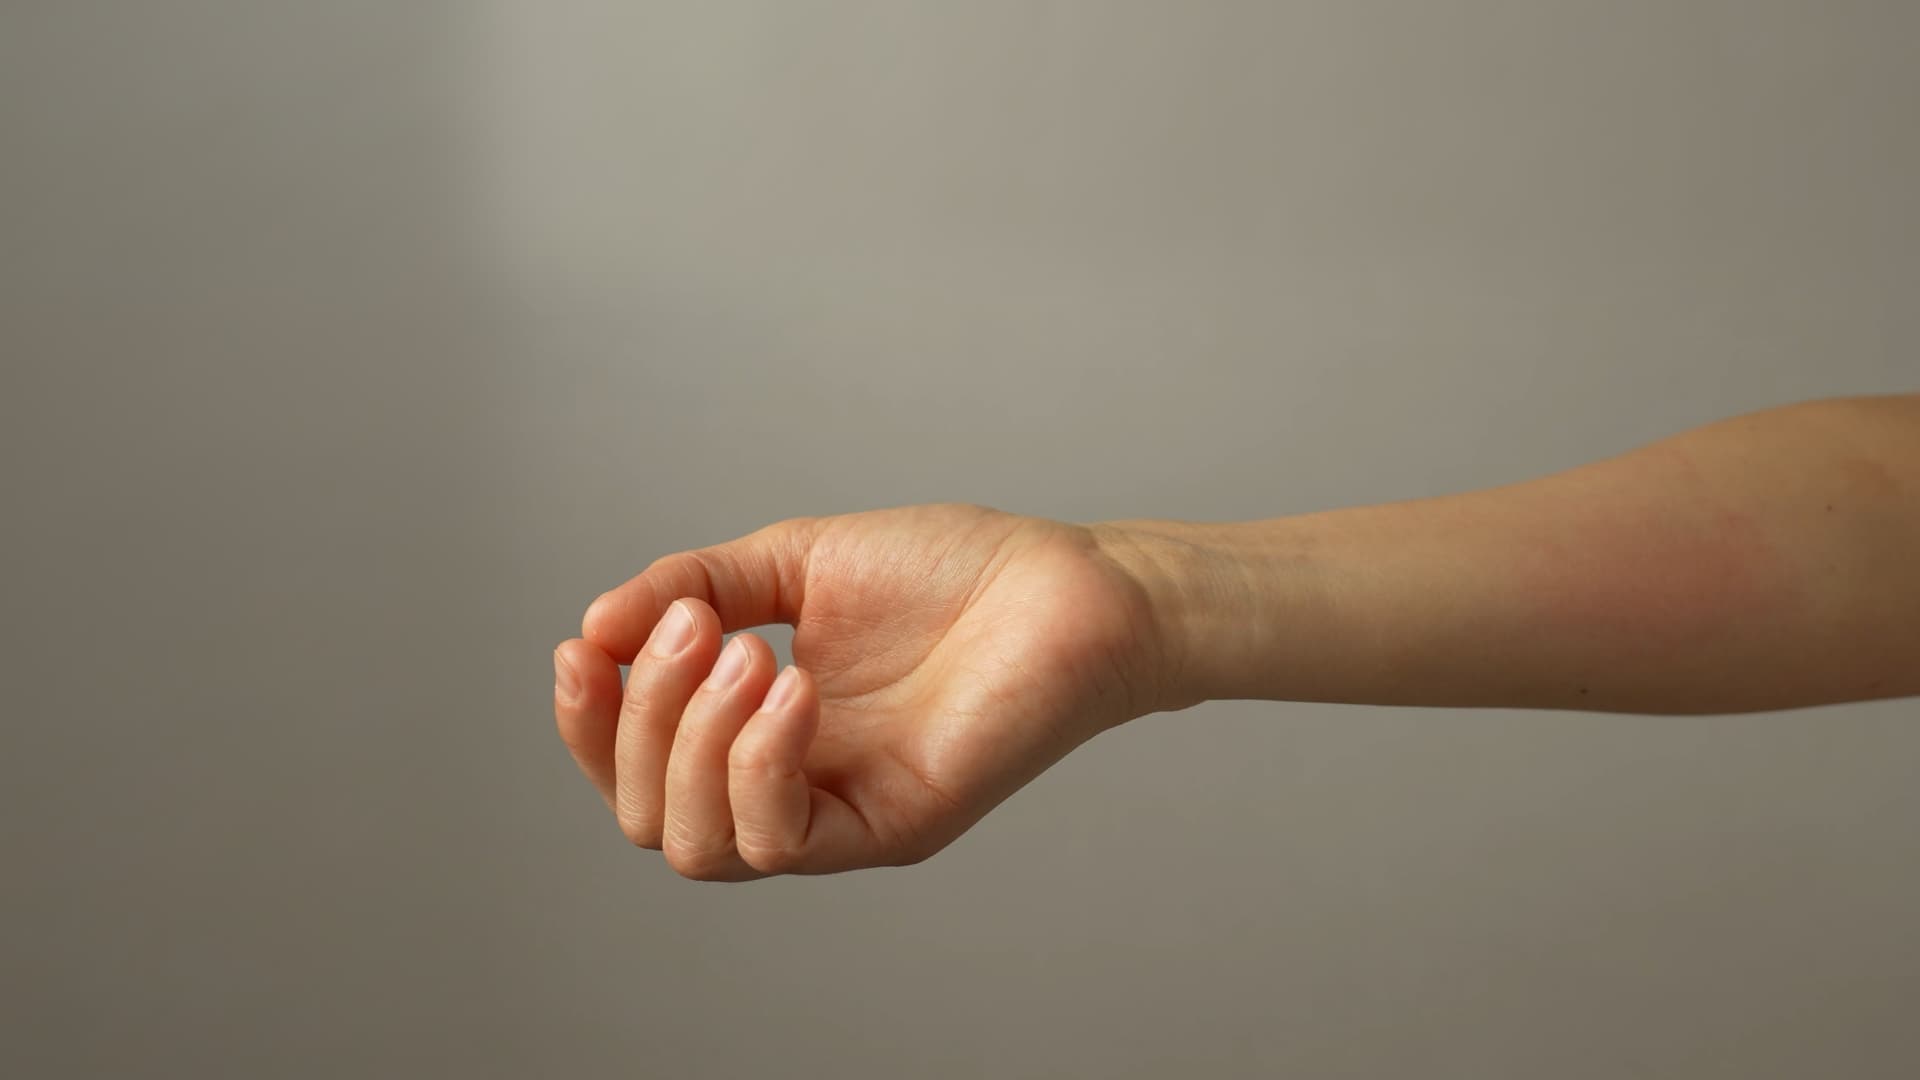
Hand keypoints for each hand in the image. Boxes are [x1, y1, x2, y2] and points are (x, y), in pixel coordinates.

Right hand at [552, 503, 1172, 879]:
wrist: (1067, 583)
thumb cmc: (950, 573)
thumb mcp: (796, 561)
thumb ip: (698, 586)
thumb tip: (601, 624)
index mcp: (757, 731)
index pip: (634, 770)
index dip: (588, 722)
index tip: (587, 644)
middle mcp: (791, 785)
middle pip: (651, 819)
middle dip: (640, 721)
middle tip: (699, 629)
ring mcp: (840, 814)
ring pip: (701, 846)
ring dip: (694, 742)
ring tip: (749, 651)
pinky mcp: (893, 826)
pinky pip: (783, 840)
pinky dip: (761, 762)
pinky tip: (793, 686)